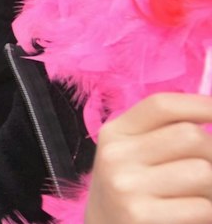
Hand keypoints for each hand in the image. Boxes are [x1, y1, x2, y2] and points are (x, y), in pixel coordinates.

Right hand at [87, 92, 211, 223]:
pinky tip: (195, 216)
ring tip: (201, 197)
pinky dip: (208, 213)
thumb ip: (165, 136)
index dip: (201, 105)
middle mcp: (115, 155)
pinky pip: (202, 207)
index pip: (162, 106)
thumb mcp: (134, 157)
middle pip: (191, 136)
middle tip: (209, 172)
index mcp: (115, 134)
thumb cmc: (133, 193)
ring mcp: (126, 186)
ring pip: (203, 172)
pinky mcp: (138, 215)